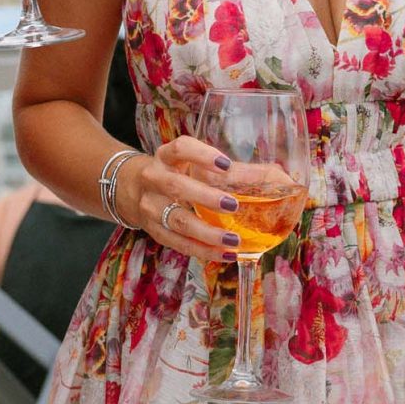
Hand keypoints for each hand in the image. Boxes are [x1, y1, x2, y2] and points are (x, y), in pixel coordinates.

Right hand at [113, 136, 242, 260]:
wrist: (131, 191)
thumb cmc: (173, 174)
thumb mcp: (187, 162)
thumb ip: (221, 169)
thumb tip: (274, 175)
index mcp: (165, 156)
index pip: (181, 149)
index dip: (202, 155)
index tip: (226, 165)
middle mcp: (153, 178)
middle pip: (176, 186)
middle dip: (205, 197)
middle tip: (232, 205)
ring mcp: (150, 206)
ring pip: (178, 221)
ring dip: (207, 233)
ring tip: (233, 239)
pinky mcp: (154, 230)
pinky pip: (179, 244)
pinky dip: (204, 251)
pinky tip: (226, 254)